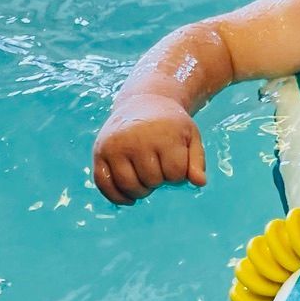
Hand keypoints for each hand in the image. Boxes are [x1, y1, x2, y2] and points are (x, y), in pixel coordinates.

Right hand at [92, 93, 206, 205]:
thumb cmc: (171, 124)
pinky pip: (103, 184)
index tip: (175, 164)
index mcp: (163, 135)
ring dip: (141, 191)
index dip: (178, 176)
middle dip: (159, 181)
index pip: (175, 173)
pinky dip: (116, 197)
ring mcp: (115, 146)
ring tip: (147, 180)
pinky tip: (129, 199)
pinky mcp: (99, 152)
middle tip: (159, 168)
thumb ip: (197, 160)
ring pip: (129, 185)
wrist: (143, 102)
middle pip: (152, 180)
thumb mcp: (191, 136)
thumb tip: (200, 183)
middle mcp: (137, 140)